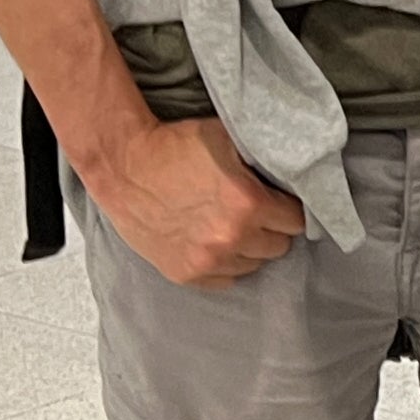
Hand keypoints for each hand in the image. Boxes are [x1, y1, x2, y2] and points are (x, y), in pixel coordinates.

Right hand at [83, 116, 303, 287]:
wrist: (122, 164)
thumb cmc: (175, 146)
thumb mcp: (228, 139)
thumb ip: (264, 161)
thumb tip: (295, 173)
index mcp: (248, 204)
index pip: (297, 221)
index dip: (288, 208)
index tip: (277, 202)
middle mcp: (231, 237)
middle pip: (279, 246)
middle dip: (270, 228)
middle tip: (252, 213)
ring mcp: (207, 260)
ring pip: (254, 265)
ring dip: (248, 247)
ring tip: (229, 226)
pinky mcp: (185, 273)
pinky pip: (225, 280)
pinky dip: (224, 264)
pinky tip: (211, 242)